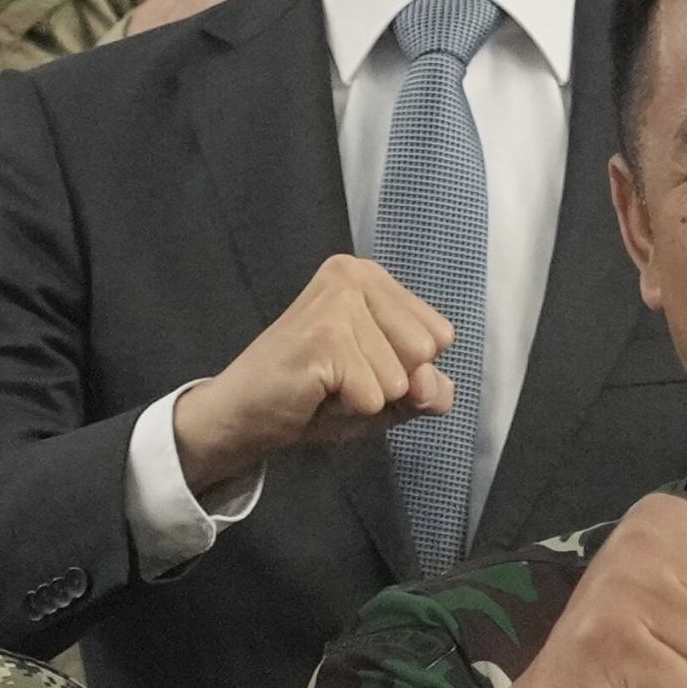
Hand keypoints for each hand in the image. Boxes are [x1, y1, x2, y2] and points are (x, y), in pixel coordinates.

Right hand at [170, 255, 454, 492]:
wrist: (245, 413)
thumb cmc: (317, 397)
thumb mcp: (389, 394)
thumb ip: (428, 389)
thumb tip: (432, 384)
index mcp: (374, 278)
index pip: (441, 336)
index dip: (408, 369)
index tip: (359, 366)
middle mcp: (356, 274)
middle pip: (426, 352)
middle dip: (389, 384)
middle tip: (340, 377)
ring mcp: (339, 301)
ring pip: (401, 379)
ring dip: (365, 398)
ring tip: (327, 385)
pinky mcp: (325, 335)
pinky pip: (373, 398)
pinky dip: (347, 409)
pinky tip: (316, 392)